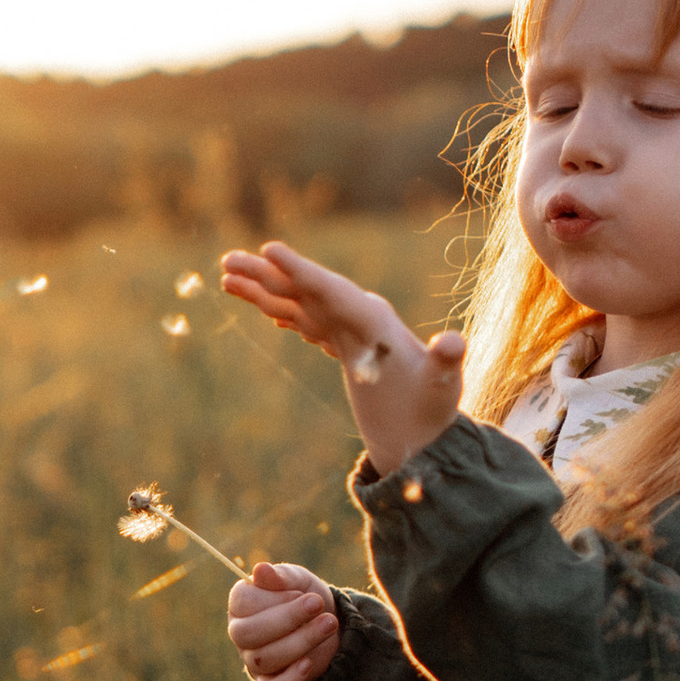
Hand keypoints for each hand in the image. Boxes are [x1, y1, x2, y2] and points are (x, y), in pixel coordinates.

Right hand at [220, 242, 465, 470]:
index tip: (268, 249)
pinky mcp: (345, 349)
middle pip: (307, 290)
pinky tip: (265, 310)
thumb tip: (454, 342)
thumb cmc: (436, 407)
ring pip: (299, 305)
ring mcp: (348, 334)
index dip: (300, 269)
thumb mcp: (443, 385)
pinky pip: (306, 325)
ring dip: (264, 291)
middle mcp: (359, 319)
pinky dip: (283, 315)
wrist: (430, 431)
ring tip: (225, 277)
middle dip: (268, 274)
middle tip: (226, 260)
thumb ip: (446, 360)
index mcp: (375, 321)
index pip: (332, 290)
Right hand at [229, 559, 339, 680]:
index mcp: (241, 605)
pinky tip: (308, 665)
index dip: (274, 598)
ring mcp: (253, 662)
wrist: (329, 625)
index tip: (302, 592)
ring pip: (263, 659)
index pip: (243, 603)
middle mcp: (241, 634)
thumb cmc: (306, 597)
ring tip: (329, 624)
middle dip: (287, 619)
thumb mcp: (299, 580)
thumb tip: (259, 570)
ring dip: (300, 642)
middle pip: (248, 634)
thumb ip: (281, 577)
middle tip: (318, 604)